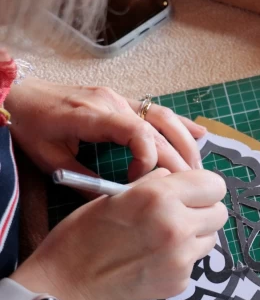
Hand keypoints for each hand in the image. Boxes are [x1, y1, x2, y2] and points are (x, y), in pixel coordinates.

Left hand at [4, 78, 206, 180]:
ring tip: (197, 170)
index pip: (137, 133)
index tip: (141, 182)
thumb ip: (83, 181)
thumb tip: (115, 204)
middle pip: (157, 130)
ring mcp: (120, 99)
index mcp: (93, 116)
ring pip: (164, 118)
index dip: (149, 159)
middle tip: (189, 187)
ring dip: (185, 143)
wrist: (20, 95)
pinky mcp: (123, 100)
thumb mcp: (50, 160)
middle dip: (177, 159)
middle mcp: (113, 103)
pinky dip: (181, 124)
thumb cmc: (31, 127)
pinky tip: (200, 135)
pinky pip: (158, 111)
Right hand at [10, 169, 227, 299]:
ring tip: (165, 238)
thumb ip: (154, 184)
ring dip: (195, 236)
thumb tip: (176, 177)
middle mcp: (177, 226)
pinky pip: (194, 262)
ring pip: (211, 239)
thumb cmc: (86, 233)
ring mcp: (181, 257)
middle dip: (204, 212)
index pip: (214, 185)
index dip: (204, 188)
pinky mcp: (180, 280)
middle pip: (220, 213)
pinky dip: (181, 259)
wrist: (71, 282)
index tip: (192, 193)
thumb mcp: (116, 195)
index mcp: (160, 197)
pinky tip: (155, 259)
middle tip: (182, 215)